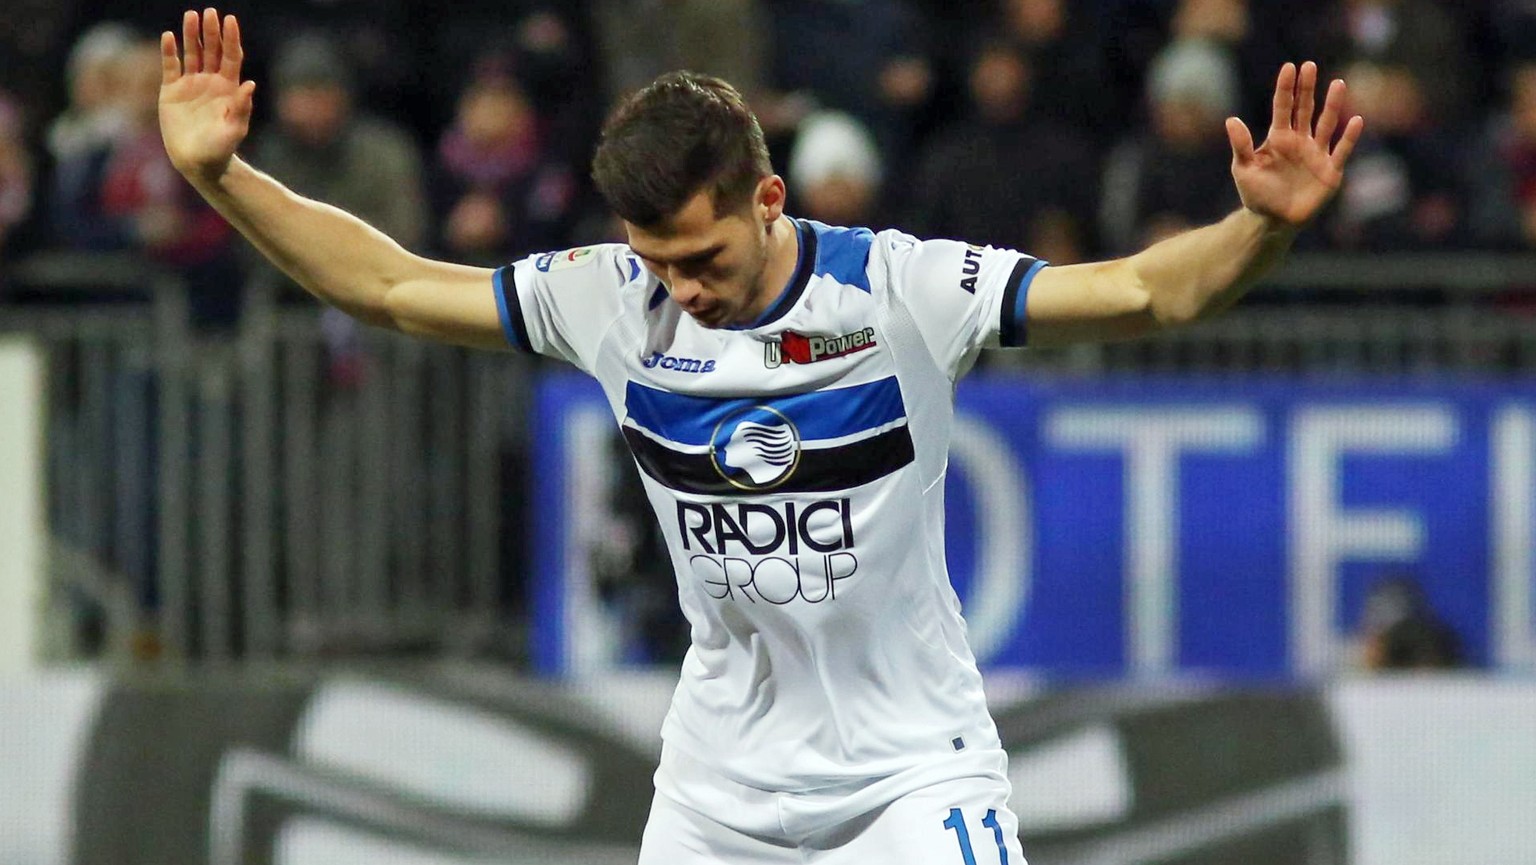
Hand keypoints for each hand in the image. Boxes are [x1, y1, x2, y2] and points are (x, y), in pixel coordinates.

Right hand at [159, 8, 255, 182]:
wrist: (198, 162)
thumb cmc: (221, 148)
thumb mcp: (235, 129)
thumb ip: (242, 107)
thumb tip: (251, 84)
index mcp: (229, 88)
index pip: (231, 56)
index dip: (231, 38)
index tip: (230, 20)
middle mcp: (211, 81)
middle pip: (212, 50)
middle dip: (212, 31)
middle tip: (210, 12)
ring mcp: (191, 84)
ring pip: (192, 54)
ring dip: (191, 35)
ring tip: (191, 15)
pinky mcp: (171, 91)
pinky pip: (170, 66)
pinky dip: (169, 51)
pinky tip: (169, 36)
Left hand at [1226, 61, 1364, 227]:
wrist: (1272, 221)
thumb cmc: (1256, 194)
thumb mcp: (1243, 169)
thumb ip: (1240, 145)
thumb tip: (1230, 119)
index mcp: (1278, 138)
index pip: (1284, 107)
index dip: (1286, 88)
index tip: (1290, 67)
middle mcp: (1299, 141)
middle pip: (1305, 109)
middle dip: (1307, 88)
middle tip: (1310, 65)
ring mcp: (1316, 154)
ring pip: (1327, 124)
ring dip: (1333, 105)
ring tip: (1338, 83)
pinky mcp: (1330, 170)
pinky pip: (1342, 150)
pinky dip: (1349, 136)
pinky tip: (1356, 120)